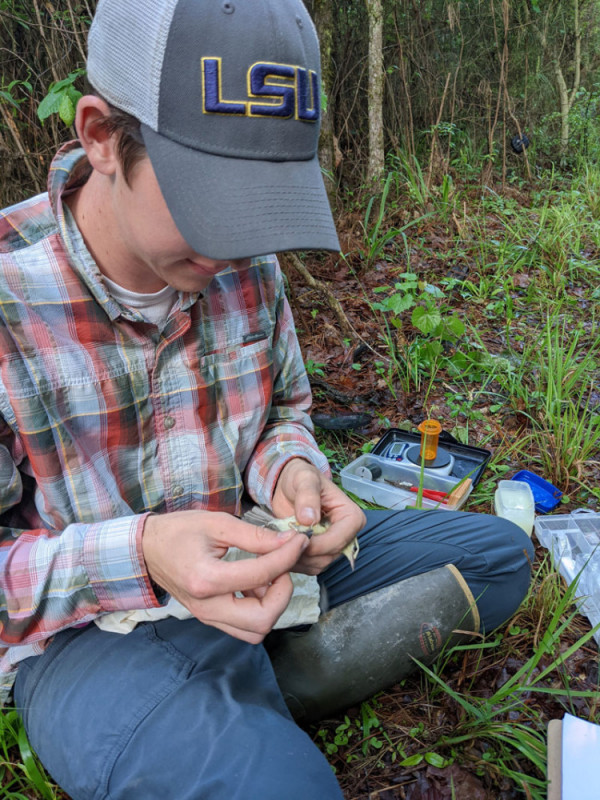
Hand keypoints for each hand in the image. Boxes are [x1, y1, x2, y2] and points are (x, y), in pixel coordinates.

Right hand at [142, 510, 308, 643]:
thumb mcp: (217, 523)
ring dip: (272, 605)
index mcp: (207, 579)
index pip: (262, 574)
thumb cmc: (177, 531)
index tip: (299, 541)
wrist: (146, 549)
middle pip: (263, 620)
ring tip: (269, 576)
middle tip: (282, 567)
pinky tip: (256, 582)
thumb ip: (255, 536)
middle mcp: (207, 607)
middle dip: (283, 593)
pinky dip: (259, 608)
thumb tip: (288, 542)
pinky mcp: (210, 618)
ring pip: (255, 631)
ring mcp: (207, 617)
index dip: (288, 556)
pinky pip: (244, 626)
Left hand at [272, 458, 365, 574]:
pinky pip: (309, 567)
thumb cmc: (301, 478)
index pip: (339, 539)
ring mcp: (334, 546)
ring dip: (297, 559)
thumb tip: (310, 519)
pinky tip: (280, 549)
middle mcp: (347, 534)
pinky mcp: (320, 554)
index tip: (295, 537)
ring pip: (319, 564)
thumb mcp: (304, 478)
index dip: (318, 544)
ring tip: (278, 544)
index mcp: (351, 516)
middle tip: (281, 541)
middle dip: (304, 552)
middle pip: (329, 555)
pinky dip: (294, 562)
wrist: (290, 485)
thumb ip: (308, 496)